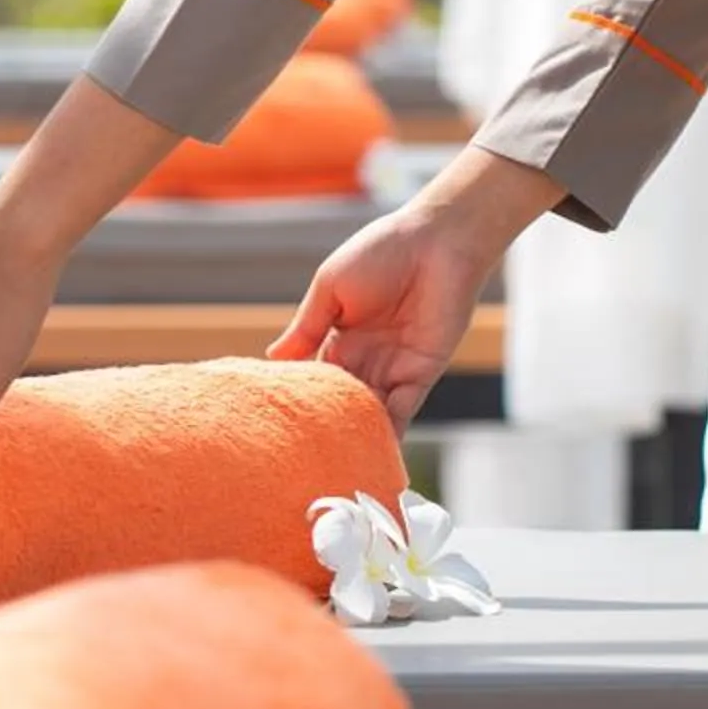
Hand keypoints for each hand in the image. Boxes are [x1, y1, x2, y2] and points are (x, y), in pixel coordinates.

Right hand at [274, 147, 561, 432]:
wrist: (436, 243)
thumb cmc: (380, 253)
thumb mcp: (331, 288)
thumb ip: (307, 327)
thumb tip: (271, 358)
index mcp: (338, 337)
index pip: (314, 378)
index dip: (299, 398)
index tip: (275, 422)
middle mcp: (365, 359)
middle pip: (340, 402)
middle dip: (324, 426)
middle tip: (298, 455)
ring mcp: (393, 369)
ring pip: (368, 414)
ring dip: (353, 436)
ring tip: (330, 465)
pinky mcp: (421, 374)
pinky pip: (402, 412)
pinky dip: (387, 434)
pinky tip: (367, 456)